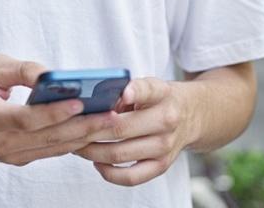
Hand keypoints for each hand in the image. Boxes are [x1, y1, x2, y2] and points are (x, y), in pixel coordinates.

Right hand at [0, 55, 124, 165]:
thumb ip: (21, 70)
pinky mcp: (16, 159)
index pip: (30, 119)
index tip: (82, 101)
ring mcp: (9, 156)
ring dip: (84, 136)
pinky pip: (49, 151)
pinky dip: (71, 141)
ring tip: (110, 121)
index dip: (57, 112)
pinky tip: (92, 128)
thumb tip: (50, 74)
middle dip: (85, 126)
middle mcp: (1, 144)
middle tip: (112, 114)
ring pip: (54, 148)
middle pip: (50, 138)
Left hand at [71, 77, 196, 185]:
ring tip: (78, 145)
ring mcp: (166, 145)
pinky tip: (97, 163)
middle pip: (121, 128)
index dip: (134, 92)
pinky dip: (109, 173)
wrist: (192, 115)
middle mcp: (167, 120)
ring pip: (119, 154)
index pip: (148, 90)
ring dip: (92, 152)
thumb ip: (122, 92)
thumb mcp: (147, 86)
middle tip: (72, 128)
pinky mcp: (163, 165)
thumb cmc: (159, 99)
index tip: (122, 93)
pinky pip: (131, 177)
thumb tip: (91, 108)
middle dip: (90, 130)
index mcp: (162, 93)